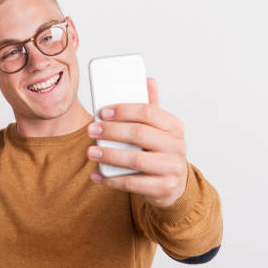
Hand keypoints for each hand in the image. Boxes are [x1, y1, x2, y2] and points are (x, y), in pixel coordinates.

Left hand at [86, 78, 187, 207]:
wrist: (174, 185)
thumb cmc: (159, 150)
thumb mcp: (158, 128)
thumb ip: (151, 107)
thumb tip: (147, 79)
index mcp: (174, 125)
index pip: (147, 112)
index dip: (123, 110)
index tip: (102, 112)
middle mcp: (177, 146)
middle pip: (139, 134)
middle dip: (111, 131)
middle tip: (90, 130)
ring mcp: (172, 168)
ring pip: (136, 159)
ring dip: (109, 155)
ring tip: (90, 152)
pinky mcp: (164, 188)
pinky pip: (133, 183)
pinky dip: (111, 179)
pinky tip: (96, 174)